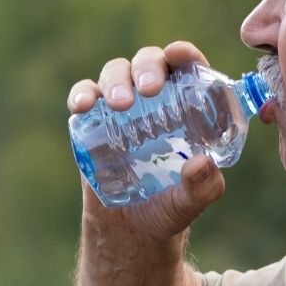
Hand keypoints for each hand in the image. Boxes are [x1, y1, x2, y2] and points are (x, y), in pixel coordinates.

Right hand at [68, 40, 225, 235]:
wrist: (130, 232)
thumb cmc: (168, 208)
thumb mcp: (191, 202)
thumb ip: (204, 187)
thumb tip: (202, 164)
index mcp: (185, 106)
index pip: (186, 68)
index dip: (183, 53)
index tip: (179, 55)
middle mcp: (152, 99)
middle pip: (148, 62)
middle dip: (148, 67)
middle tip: (150, 90)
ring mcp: (119, 109)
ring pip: (115, 73)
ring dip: (117, 81)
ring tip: (121, 105)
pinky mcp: (91, 123)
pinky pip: (84, 97)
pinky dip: (81, 94)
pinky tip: (83, 106)